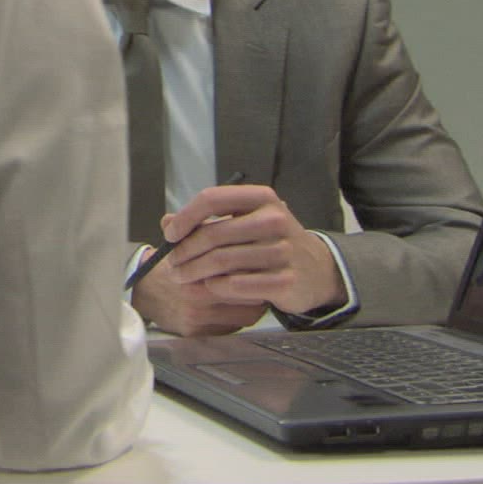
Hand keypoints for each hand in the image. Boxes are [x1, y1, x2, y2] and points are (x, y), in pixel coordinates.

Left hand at [129, 184, 344, 336]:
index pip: (212, 199)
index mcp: (262, 198)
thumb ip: (207, 220)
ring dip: (194, 271)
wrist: (315, 270)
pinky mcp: (285, 280)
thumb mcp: (245, 222)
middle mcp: (275, 219)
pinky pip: (236, 284)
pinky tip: (210, 286)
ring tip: (182, 276)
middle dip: (184, 251)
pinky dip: (216, 286)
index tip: (170, 234)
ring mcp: (283, 251)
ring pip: (221, 261)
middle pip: (213, 234)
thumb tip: (167, 222)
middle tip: (172, 263)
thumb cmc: (270, 242)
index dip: (185, 217)